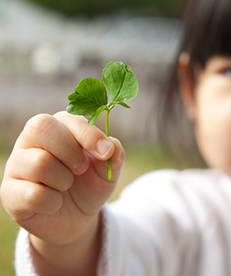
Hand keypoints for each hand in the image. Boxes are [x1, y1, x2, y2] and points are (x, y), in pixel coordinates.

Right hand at [0, 111, 124, 245]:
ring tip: (66, 185)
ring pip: (40, 162)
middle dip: (71, 151)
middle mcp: (31, 141)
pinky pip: (33, 194)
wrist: (76, 218)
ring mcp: (17, 165)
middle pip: (42, 127)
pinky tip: (54, 203)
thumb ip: (114, 154)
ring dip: (64, 180)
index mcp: (57, 127)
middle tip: (81, 169)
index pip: (65, 117)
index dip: (88, 134)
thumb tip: (111, 146)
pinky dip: (53, 202)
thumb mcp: (107, 170)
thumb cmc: (89, 184)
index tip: (105, 152)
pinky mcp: (9, 192)